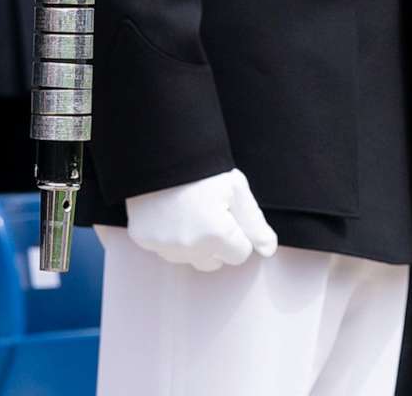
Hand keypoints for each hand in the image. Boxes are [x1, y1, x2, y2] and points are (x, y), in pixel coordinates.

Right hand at [123, 170, 277, 271]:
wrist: (160, 150)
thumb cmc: (201, 168)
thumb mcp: (236, 188)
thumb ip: (255, 223)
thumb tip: (268, 249)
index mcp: (216, 235)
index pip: (240, 254)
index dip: (237, 232)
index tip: (227, 212)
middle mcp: (189, 246)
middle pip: (213, 262)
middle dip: (215, 242)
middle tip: (208, 211)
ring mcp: (163, 245)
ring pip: (189, 258)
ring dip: (193, 243)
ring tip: (188, 210)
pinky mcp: (144, 240)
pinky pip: (165, 250)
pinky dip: (169, 237)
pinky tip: (170, 213)